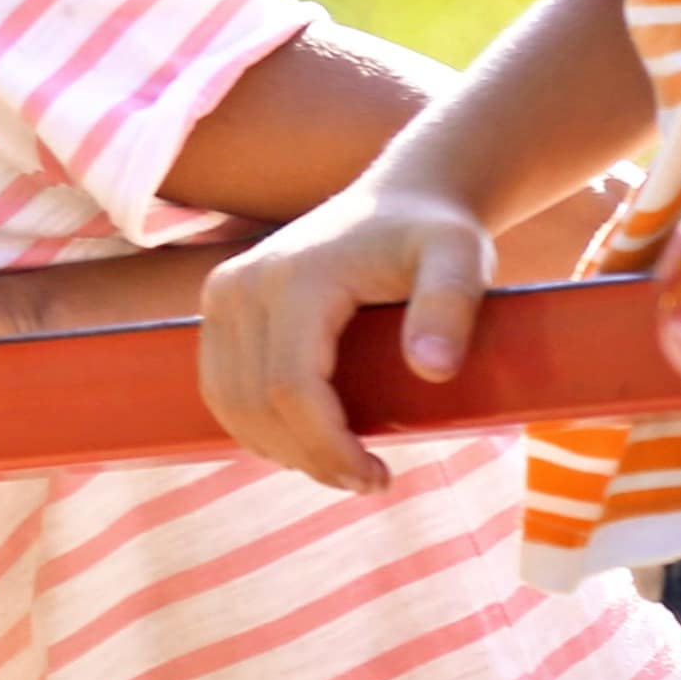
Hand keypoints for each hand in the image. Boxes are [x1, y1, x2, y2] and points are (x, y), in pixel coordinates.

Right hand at [198, 178, 493, 495]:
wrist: (397, 198)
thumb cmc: (434, 233)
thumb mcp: (461, 259)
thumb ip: (450, 306)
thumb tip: (432, 369)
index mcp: (294, 279)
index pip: (289, 387)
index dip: (328, 447)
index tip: (379, 478)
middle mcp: (242, 284)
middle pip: (254, 402)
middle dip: (308, 458)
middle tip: (369, 481)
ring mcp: (223, 294)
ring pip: (228, 401)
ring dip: (279, 449)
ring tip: (340, 465)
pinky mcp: (220, 305)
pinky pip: (219, 385)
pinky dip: (253, 425)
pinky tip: (300, 441)